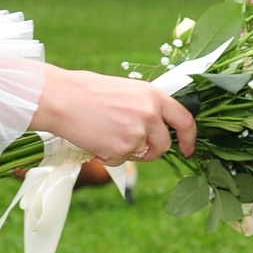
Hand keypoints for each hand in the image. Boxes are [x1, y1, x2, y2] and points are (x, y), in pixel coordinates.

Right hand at [30, 65, 194, 166]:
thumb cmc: (88, 92)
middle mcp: (150, 113)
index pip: (185, 119)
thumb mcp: (126, 91)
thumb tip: (156, 127)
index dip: (189, 137)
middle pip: (164, 145)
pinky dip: (108, 156)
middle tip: (134, 148)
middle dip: (152, 152)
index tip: (188, 149)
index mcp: (154, 95)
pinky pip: (121, 161)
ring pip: (141, 155)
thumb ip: (145, 107)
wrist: (63, 99)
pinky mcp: (123, 148)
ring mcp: (138, 132)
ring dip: (126, 152)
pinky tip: (95, 139)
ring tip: (106, 135)